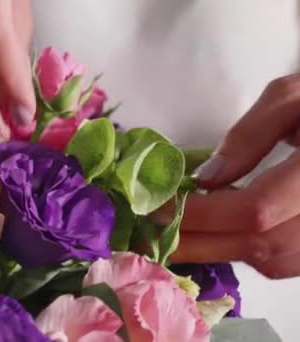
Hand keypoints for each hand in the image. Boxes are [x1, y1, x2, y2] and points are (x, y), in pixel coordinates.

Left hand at [166, 75, 299, 278]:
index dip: (202, 215)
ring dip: (222, 252)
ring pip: (275, 262)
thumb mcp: (291, 97)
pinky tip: (221, 235)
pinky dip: (249, 253)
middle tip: (155, 232)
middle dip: (200, 242)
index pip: (254, 210)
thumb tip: (206, 180)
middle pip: (261, 245)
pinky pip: (289, 262)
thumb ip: (250, 136)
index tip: (158, 207)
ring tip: (181, 234)